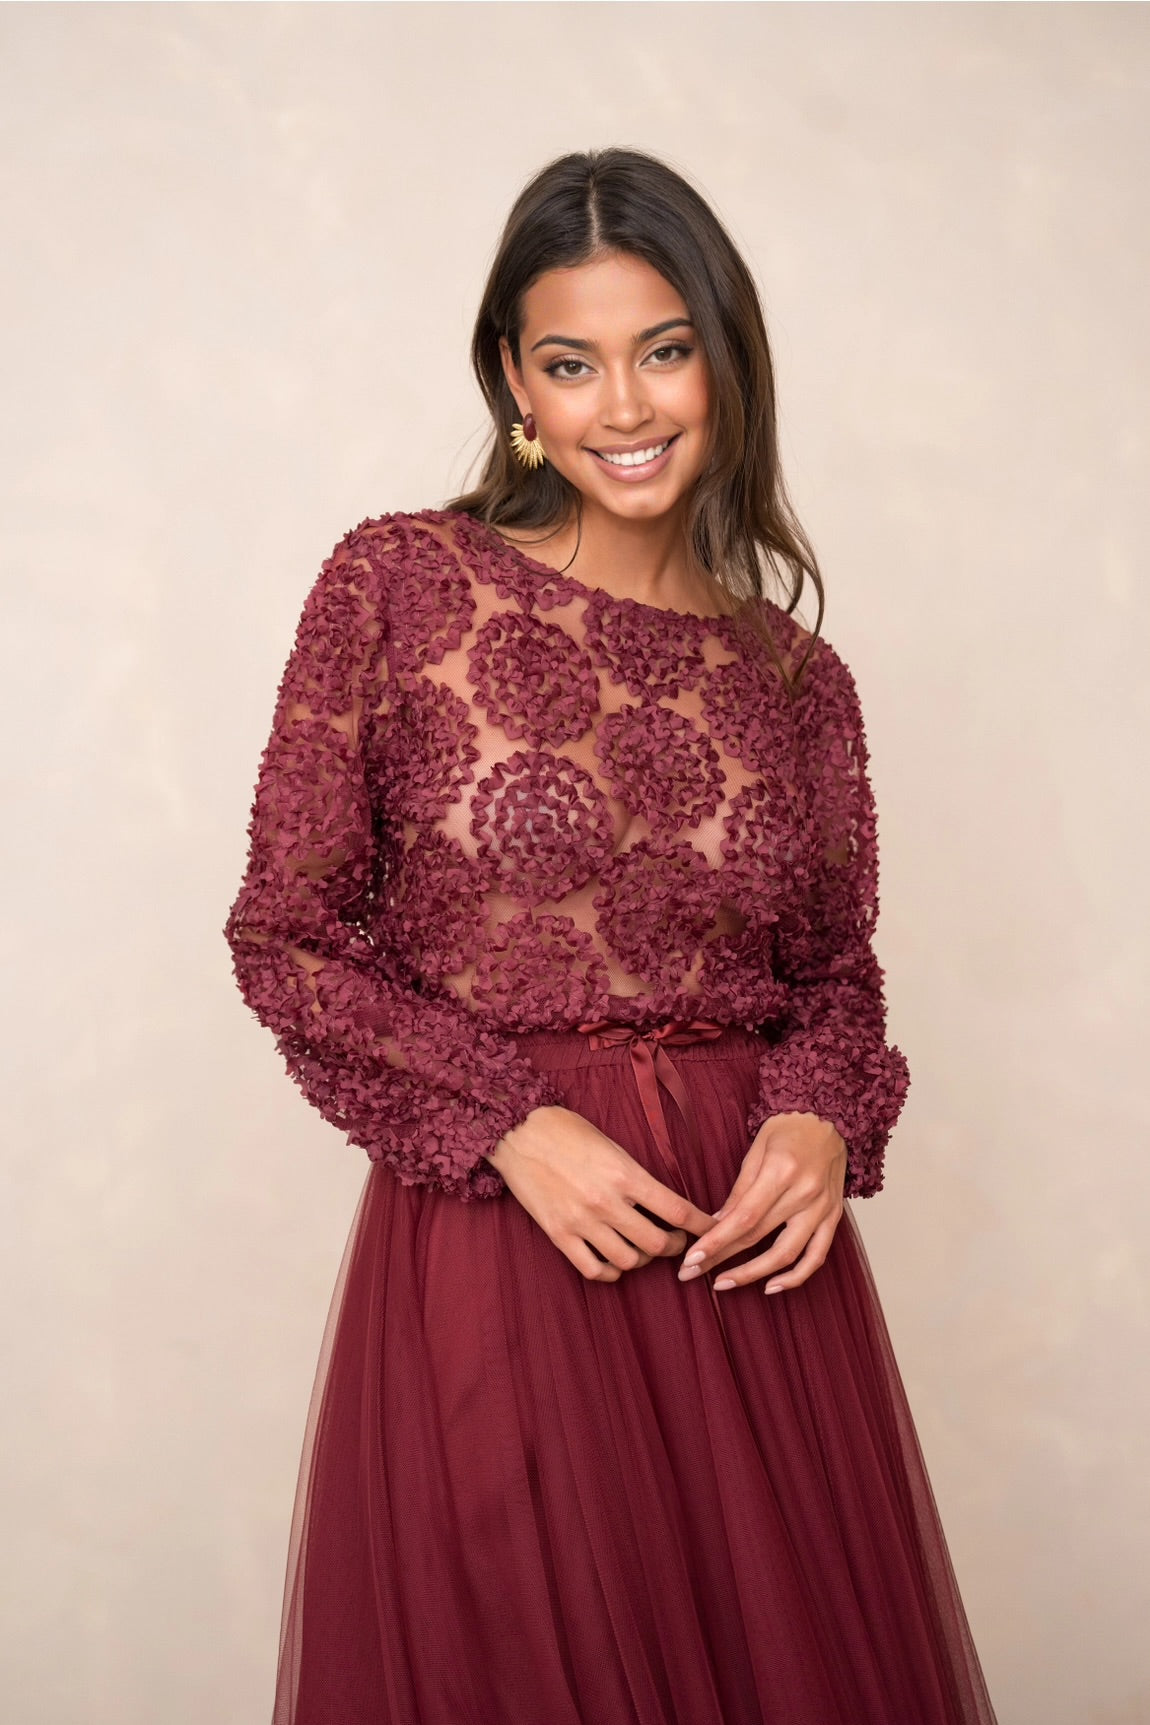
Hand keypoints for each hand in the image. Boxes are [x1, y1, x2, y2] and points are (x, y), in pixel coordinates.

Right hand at [487, 1105, 716, 1282]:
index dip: (701, 1225)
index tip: (712, 1229)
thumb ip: (636, 1177)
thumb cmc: (567, 1131)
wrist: (517, 1132)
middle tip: (676, 1242)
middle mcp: (606, 1202)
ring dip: (642, 1259)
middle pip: (657, 1243)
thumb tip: (662, 1203)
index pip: (677, 1210)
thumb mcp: (611, 1146)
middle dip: (675, 1246)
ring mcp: (581, 1222)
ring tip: (641, 1248)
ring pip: (629, 1260)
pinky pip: (594, 1269)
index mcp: (625, 1174)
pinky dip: (611, 1271)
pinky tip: (614, 1260)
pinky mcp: (559, 1235)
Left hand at [677, 1111, 846, 1294]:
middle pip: (759, 1238)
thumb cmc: (788, 1128)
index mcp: (781, 1172)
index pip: (743, 1218)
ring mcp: (822, 1208)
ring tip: (724, 1284)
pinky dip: (796, 1277)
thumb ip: (739, 1190)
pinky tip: (772, 1286)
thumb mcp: (755, 1150)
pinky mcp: (834, 1217)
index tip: (692, 1260)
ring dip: (753, 1275)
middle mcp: (804, 1193)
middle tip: (692, 1275)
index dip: (716, 1243)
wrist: (829, 1117)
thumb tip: (717, 1224)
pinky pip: (817, 1256)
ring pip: (788, 1255)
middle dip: (722, 1260)